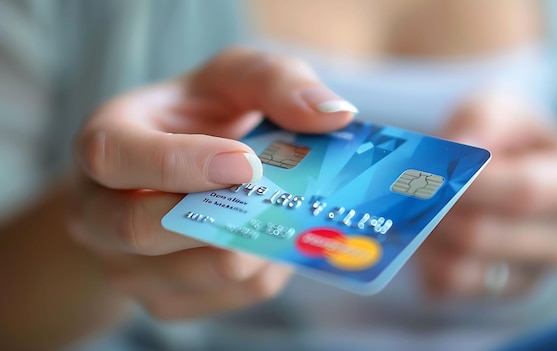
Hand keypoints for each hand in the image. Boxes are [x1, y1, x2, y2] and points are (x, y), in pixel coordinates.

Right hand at [67, 47, 354, 318]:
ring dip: (258, 242)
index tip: (248, 163)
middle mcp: (99, 212)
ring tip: (284, 210)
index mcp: (107, 143)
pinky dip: (266, 268)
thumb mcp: (235, 79)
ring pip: (197, 274)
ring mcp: (127, 266)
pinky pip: (228, 298)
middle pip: (144, 231)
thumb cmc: (205, 121)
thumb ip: (276, 82)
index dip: (181, 163)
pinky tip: (272, 236)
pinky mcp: (165, 301)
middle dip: (224, 216)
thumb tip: (334, 115)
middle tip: (280, 195)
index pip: (115, 158)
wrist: (183, 173)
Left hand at [418, 92, 556, 298]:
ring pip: (456, 264)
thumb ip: (482, 121)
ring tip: (418, 198)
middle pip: (480, 233)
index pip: (524, 193)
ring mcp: (533, 275)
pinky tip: (426, 225)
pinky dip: (421, 253)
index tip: (434, 166)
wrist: (503, 172)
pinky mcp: (497, 293)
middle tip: (411, 179)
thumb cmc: (505, 138)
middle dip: (433, 204)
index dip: (469, 182)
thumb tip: (459, 149)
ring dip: (421, 229)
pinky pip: (442, 283)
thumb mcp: (499, 110)